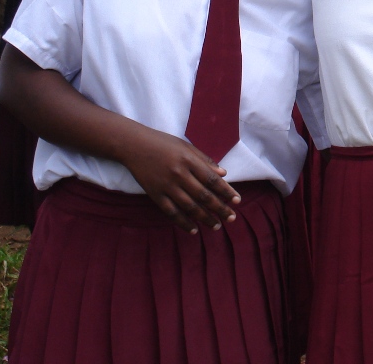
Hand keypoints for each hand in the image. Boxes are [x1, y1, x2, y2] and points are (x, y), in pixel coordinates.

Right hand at [120, 127, 240, 234]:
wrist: (134, 145)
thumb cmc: (163, 143)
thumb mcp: (186, 146)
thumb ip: (205, 160)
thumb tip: (223, 173)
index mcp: (189, 161)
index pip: (212, 180)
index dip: (226, 191)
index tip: (238, 201)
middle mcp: (179, 174)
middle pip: (204, 196)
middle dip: (220, 208)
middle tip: (232, 218)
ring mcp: (166, 186)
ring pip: (189, 207)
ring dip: (204, 218)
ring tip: (216, 226)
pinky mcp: (155, 194)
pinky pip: (171, 212)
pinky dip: (183, 222)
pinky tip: (193, 229)